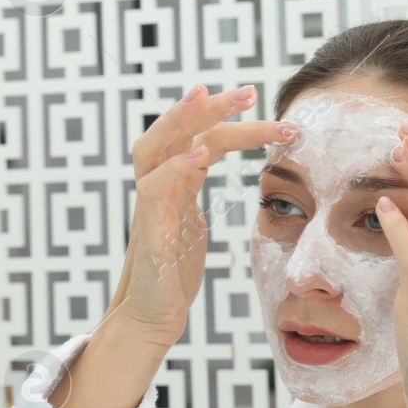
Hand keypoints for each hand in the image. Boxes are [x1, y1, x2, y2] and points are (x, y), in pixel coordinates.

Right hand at [54, 83, 289, 407]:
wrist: (152, 317)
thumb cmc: (173, 271)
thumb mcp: (191, 219)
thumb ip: (195, 187)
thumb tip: (216, 158)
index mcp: (173, 183)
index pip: (199, 137)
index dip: (225, 117)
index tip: (258, 100)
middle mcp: (157, 188)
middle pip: (173, 131)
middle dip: (207, 107)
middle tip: (249, 90)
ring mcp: (149, 209)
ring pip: (154, 149)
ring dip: (181, 121)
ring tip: (207, 97)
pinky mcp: (149, 235)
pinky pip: (153, 192)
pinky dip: (175, 170)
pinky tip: (199, 156)